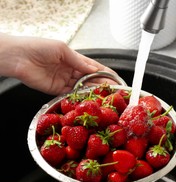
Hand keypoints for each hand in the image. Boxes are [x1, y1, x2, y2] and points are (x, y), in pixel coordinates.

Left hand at [0, 33, 115, 95]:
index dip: (104, 72)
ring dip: (92, 91)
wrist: (20, 58)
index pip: (92, 67)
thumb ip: (79, 61)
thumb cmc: (39, 47)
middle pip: (89, 79)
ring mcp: (64, 80)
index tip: (115, 78)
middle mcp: (70, 70)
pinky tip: (88, 99)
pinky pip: (71, 95)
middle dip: (101, 84)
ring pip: (82, 88)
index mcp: (73, 58)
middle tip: (112, 90)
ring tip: (103, 96)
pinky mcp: (56, 90)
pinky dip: (79, 97)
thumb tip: (94, 70)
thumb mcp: (63, 49)